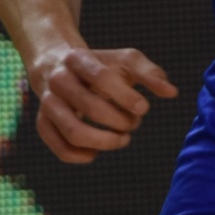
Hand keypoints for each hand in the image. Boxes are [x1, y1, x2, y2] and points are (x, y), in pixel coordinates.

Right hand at [33, 45, 177, 165]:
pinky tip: (97, 151)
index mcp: (78, 59)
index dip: (125, 96)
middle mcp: (58, 81)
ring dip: (104, 142)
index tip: (144, 108)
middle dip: (119, 120)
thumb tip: (172, 93)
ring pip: (74, 132)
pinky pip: (60, 148)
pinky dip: (82, 155)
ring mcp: (47, 104)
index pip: (101, 77)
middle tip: (134, 123)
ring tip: (122, 139)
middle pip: (90, 107)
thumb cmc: (100, 66)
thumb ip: (150, 73)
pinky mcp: (43, 123)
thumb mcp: (126, 61)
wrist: (59, 66)